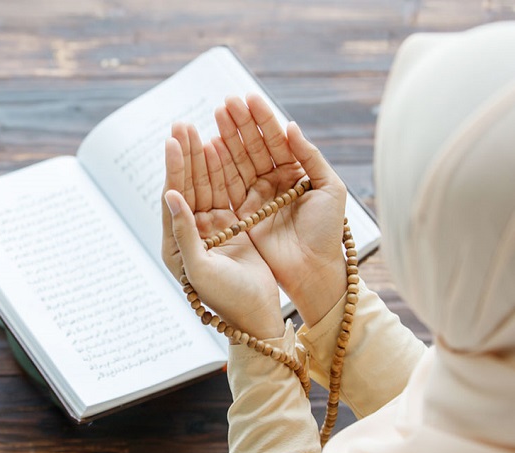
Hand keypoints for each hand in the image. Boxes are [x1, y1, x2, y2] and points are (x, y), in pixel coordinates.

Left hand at [162, 123, 282, 338]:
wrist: (256, 317)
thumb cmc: (227, 299)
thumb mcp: (201, 268)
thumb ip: (185, 233)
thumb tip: (170, 197)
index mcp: (175, 244)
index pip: (173, 198)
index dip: (174, 169)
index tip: (173, 142)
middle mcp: (190, 233)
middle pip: (186, 187)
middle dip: (185, 156)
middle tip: (181, 125)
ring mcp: (211, 229)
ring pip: (205, 186)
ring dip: (201, 158)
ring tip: (196, 129)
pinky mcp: (231, 228)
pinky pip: (225, 193)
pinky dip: (222, 171)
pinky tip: (220, 149)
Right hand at [212, 94, 346, 326]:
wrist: (313, 269)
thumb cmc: (328, 231)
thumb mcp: (330, 188)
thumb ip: (310, 156)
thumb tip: (291, 125)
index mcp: (296, 171)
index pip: (277, 139)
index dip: (263, 118)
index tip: (248, 97)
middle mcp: (274, 180)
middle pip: (254, 146)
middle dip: (240, 123)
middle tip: (226, 101)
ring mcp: (256, 196)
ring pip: (238, 160)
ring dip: (226, 138)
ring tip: (215, 115)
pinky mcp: (241, 213)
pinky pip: (228, 185)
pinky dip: (218, 165)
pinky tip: (209, 145)